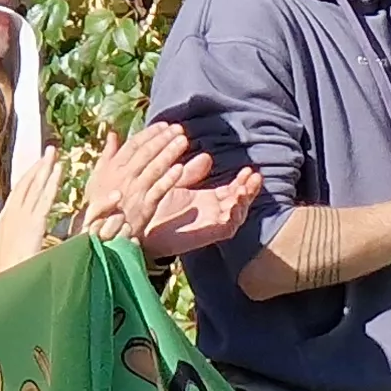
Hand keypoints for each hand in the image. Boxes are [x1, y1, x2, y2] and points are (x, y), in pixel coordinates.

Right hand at [77, 121, 201, 242]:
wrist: (98, 233)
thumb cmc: (99, 204)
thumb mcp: (98, 177)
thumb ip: (108, 155)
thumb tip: (113, 134)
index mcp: (114, 167)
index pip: (134, 144)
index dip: (150, 133)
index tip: (164, 125)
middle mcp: (124, 176)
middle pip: (146, 152)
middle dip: (163, 138)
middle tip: (178, 128)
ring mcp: (135, 191)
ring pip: (154, 168)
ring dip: (169, 153)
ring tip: (183, 141)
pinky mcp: (144, 207)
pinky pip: (158, 190)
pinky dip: (169, 179)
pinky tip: (180, 168)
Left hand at [137, 160, 262, 260]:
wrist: (135, 225)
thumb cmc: (150, 205)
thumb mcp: (174, 183)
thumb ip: (190, 172)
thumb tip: (207, 156)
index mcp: (207, 201)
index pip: (232, 192)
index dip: (243, 183)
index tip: (249, 170)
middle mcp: (211, 213)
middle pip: (240, 203)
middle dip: (249, 190)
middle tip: (255, 176)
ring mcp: (209, 224)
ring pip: (236, 215)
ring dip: (244, 202)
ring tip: (245, 188)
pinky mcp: (204, 234)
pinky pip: (225, 228)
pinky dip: (233, 216)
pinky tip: (233, 202)